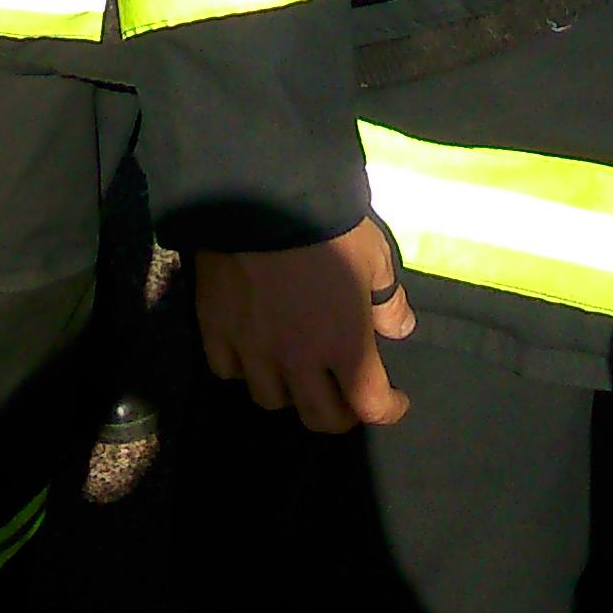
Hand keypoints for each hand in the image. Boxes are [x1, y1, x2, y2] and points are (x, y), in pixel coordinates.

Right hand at [195, 216, 415, 434]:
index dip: (388, 410)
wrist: (260, 196)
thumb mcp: (374, 255)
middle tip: (345, 398)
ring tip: (295, 373)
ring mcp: (252, 349)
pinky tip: (250, 352)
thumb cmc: (328, 226)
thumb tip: (397, 328)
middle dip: (340, 414)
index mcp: (344, 344)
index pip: (370, 404)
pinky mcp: (215, 330)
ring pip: (270, 398)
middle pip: (319, 417)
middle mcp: (298, 360)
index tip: (395, 401)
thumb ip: (388, 299)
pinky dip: (243, 368)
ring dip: (290, 392)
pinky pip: (227, 370)